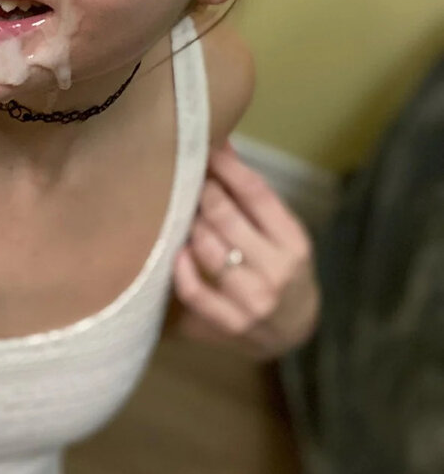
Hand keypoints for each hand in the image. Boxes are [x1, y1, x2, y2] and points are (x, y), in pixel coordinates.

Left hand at [170, 139, 320, 360]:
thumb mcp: (279, 229)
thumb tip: (220, 145)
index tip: (206, 149)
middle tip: (191, 183)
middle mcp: (277, 270)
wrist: (295, 328)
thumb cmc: (281, 266)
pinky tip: (178, 252)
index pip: (256, 193)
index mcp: (293, 240)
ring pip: (207, 249)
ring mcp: (253, 300)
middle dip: (203, 193)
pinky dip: (181, 268)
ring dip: (191, 226)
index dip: (227, 167)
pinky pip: (194, 291)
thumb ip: (250, 193)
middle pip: (225, 217)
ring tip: (186, 216)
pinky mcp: (230, 323)